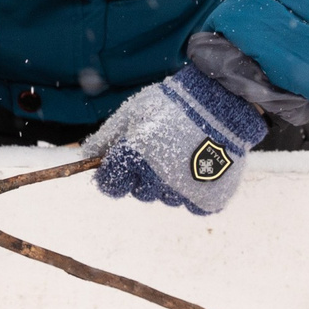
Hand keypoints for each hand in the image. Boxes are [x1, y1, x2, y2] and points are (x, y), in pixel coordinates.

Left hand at [91, 63, 267, 215]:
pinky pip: (192, 204)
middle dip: (143, 176)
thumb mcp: (133, 111)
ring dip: (169, 182)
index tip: (116, 169)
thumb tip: (87, 155)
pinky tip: (198, 167)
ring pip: (167, 197)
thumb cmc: (172, 104)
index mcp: (135, 156)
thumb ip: (108, 136)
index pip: (109, 184)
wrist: (222, 104)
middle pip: (139, 192)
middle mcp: (157, 178)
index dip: (111, 177)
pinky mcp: (208, 199)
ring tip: (183, 153)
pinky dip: (194, 190)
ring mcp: (184, 191)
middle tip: (158, 152)